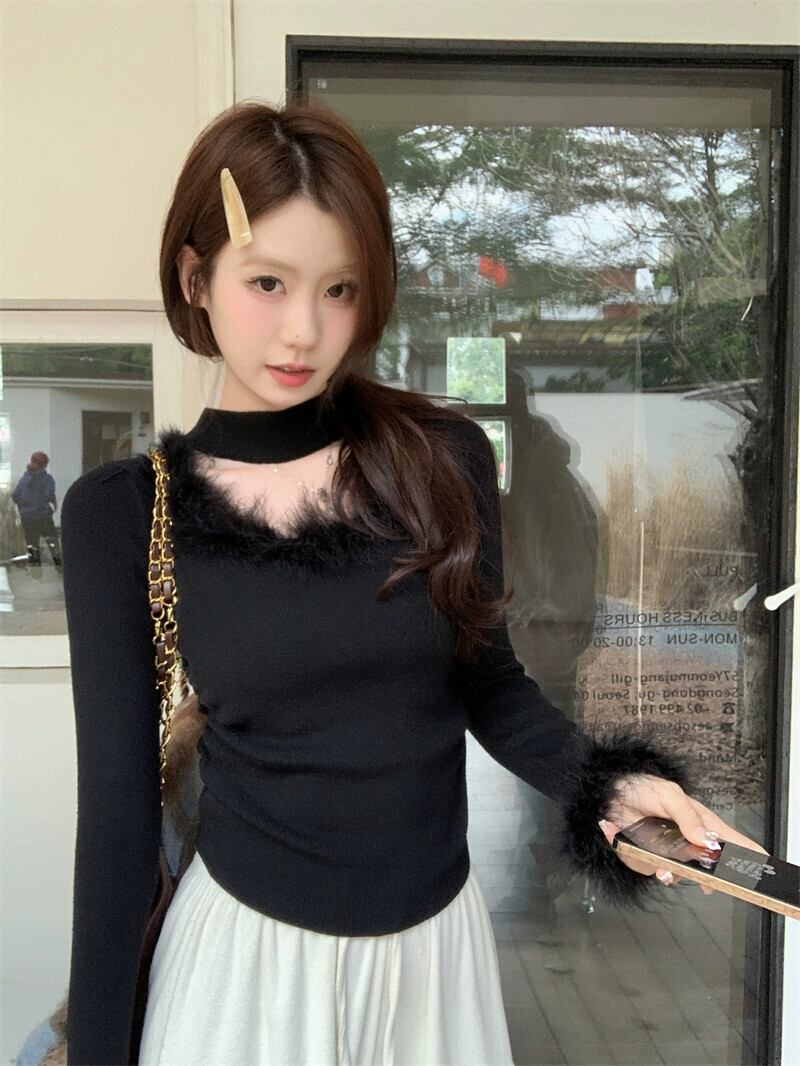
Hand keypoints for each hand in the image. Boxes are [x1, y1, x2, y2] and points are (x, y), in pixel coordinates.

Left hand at [597, 773, 767, 895]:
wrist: (608, 792)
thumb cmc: (643, 787)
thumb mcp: (669, 795)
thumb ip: (688, 817)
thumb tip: (706, 841)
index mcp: (699, 822)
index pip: (729, 840)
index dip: (747, 854)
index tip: (762, 866)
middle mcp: (686, 840)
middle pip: (705, 868)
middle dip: (703, 877)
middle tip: (703, 881)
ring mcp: (667, 852)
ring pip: (675, 874)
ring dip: (664, 869)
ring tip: (656, 860)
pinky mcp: (646, 857)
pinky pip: (647, 868)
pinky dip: (636, 857)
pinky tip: (626, 839)